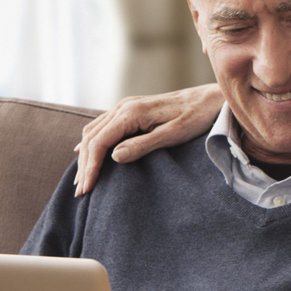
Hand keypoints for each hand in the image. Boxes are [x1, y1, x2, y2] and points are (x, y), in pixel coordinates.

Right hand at [73, 83, 223, 195]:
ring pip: (94, 131)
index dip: (90, 167)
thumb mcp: (172, 135)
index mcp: (131, 112)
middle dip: (84, 165)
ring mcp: (126, 107)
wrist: (210, 99)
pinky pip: (102, 126)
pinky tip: (86, 154)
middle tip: (81, 191)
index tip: (87, 188)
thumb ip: (143, 145)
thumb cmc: (196, 117)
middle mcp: (124, 107)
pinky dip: (92, 143)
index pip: (99, 142)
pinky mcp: (132, 110)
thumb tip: (114, 157)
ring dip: (86, 156)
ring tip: (82, 179)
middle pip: (92, 138)